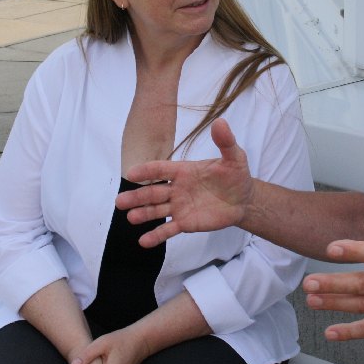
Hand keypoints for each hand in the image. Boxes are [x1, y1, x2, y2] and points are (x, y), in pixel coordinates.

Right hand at [116, 118, 253, 246]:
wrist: (244, 199)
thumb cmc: (236, 175)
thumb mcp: (234, 157)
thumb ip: (225, 142)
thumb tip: (220, 122)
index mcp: (184, 170)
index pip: (161, 169)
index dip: (146, 171)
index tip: (131, 174)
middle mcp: (177, 188)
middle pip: (153, 192)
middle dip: (136, 196)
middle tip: (120, 201)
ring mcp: (179, 206)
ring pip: (156, 210)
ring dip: (143, 214)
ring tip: (131, 218)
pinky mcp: (185, 222)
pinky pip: (168, 229)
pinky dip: (156, 236)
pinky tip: (144, 242)